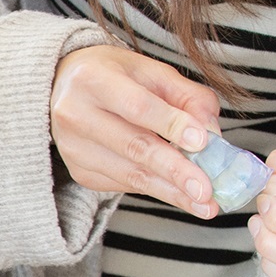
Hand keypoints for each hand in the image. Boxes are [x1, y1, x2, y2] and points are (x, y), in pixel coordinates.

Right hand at [49, 44, 226, 215]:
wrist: (63, 87)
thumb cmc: (115, 76)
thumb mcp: (153, 72)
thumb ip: (187, 97)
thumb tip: (212, 134)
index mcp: (93, 78)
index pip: (137, 107)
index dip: (171, 125)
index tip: (203, 143)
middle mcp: (75, 113)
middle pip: (134, 147)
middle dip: (175, 171)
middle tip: (206, 190)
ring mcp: (73, 147)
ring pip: (130, 175)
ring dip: (171, 191)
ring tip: (203, 204)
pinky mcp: (78, 171)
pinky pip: (124, 185)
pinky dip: (155, 188)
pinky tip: (177, 191)